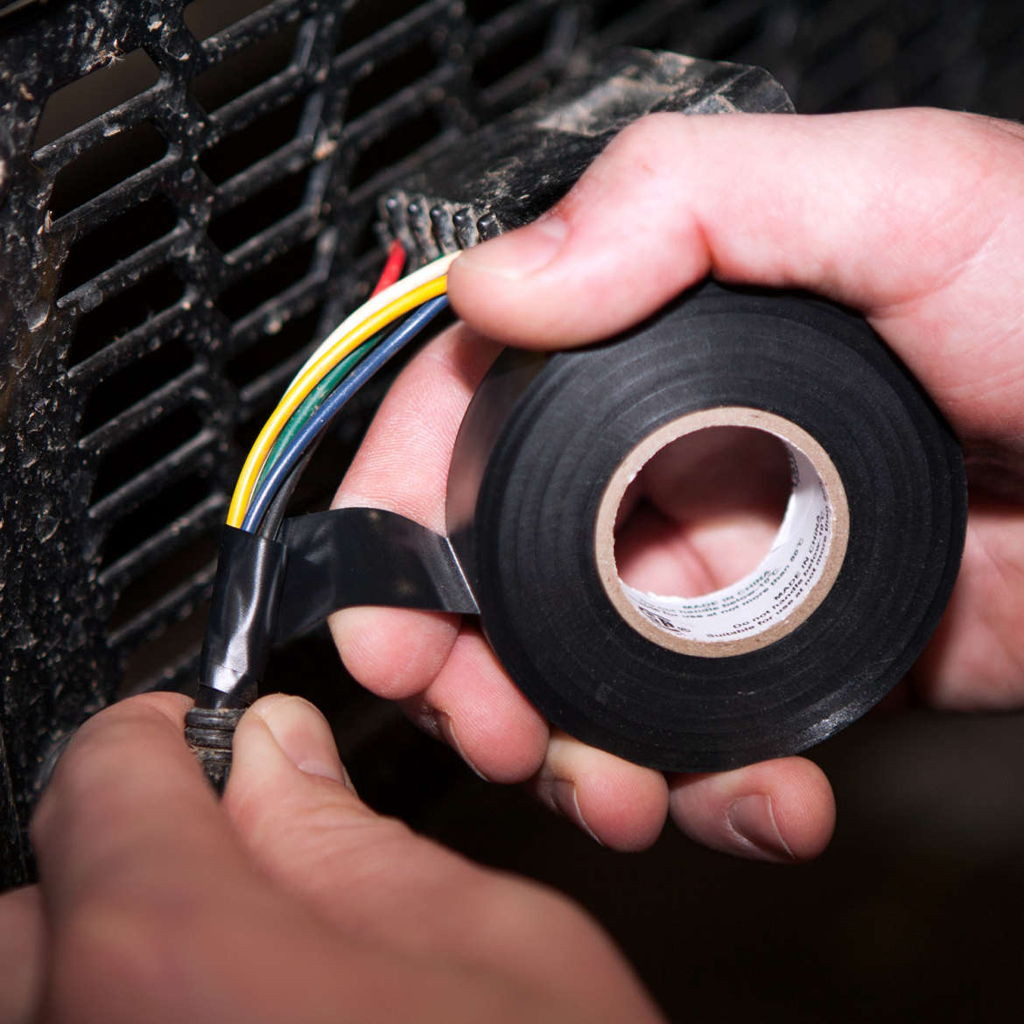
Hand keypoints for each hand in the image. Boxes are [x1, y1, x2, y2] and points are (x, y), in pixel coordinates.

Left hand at [0, 693, 660, 1022]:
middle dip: (130, 871)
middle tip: (246, 879)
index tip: (199, 748)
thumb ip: (355, 839)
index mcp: (184, 973)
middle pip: (35, 919)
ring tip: (258, 994)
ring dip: (128, 973)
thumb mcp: (506, 952)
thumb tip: (279, 758)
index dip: (158, 746)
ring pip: (46, 1012)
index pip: (97, 783)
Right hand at [330, 107, 1023, 858]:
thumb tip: (498, 282)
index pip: (479, 427)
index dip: (405, 519)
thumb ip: (686, 203)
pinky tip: (761, 794)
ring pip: (592, 683)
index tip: (386, 612)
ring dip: (577, 757)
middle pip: (509, 580)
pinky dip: (715, 793)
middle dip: (471, 669)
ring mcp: (729, 578)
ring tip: (610, 789)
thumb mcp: (891, 197)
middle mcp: (672, 469)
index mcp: (657, 355)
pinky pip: (714, 747)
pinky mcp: (794, 666)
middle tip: (483, 725)